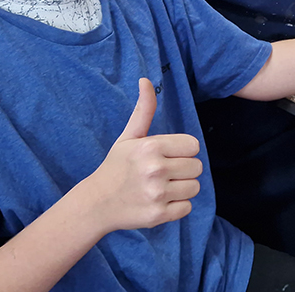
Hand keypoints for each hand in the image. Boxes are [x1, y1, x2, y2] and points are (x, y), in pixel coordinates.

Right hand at [89, 78, 201, 231]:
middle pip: (197, 167)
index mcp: (151, 147)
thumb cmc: (117, 166)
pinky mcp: (159, 215)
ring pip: (194, 187)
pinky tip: (160, 200)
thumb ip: (144, 109)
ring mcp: (157, 194)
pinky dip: (177, 206)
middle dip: (184, 169)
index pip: (193, 146)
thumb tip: (146, 79)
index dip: (182, 150)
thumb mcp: (129, 136)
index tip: (167, 155)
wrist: (97, 202)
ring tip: (162, 186)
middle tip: (164, 172)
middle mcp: (156, 170)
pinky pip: (187, 208)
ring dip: (182, 187)